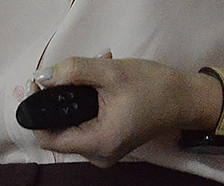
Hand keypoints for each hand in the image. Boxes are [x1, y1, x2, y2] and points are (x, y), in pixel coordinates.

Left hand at [29, 55, 214, 167]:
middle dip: (61, 95)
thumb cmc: (154, 87)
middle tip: (73, 68)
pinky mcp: (110, 141)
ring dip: (76, 93)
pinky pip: (86, 122)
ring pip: (73, 122)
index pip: (48, 137)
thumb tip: (42, 76)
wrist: (186, 98)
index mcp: (98, 143)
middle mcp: (98, 154)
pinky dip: (88, 101)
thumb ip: (73, 71)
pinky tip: (102, 78)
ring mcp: (104, 150)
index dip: (37, 110)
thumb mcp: (111, 72)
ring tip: (95, 68)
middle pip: (59, 128)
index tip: (38, 82)